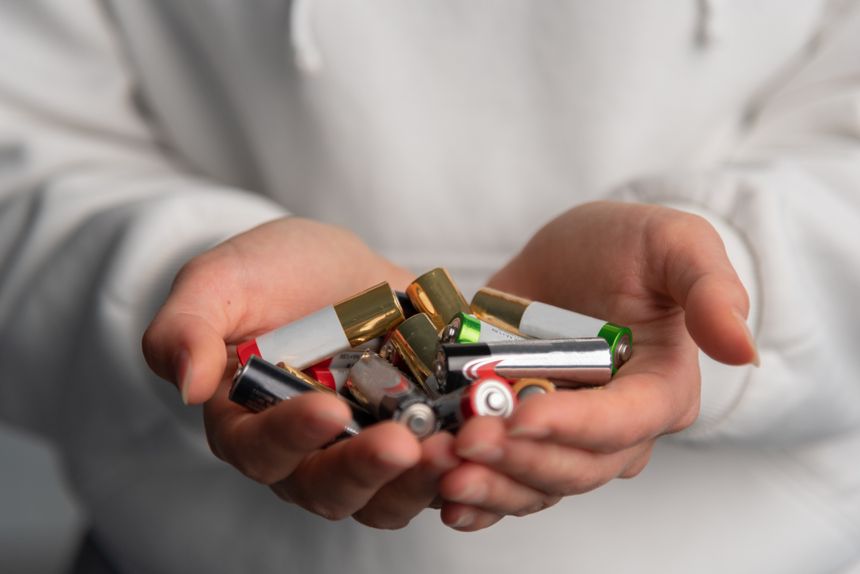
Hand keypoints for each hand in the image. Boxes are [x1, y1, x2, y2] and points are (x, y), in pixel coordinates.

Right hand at [143, 217, 458, 527]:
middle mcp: (306, 453)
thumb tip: (187, 382)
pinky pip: (437, 471)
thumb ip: (188, 326)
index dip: (291, 436)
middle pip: (328, 490)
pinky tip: (486, 437)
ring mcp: (364, 450)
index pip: (260, 449)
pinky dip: (462, 463)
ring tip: (453, 449)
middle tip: (403, 444)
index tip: (327, 406)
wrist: (340, 267)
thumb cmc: (273, 273)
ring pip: (387, 496)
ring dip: (420, 481)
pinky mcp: (415, 438)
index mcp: (249, 423)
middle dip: (366, 471)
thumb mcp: (223, 280)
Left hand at [435, 201, 757, 530]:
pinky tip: (443, 496)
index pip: (626, 423)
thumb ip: (709, 287)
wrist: (569, 253)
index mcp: (660, 389)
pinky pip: (504, 483)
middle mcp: (615, 427)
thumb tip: (742, 346)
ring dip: (492, 484)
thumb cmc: (627, 246)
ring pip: (537, 485)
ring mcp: (564, 436)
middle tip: (469, 440)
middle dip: (522, 458)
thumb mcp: (673, 243)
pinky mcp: (520, 435)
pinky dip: (476, 496)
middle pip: (577, 467)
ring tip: (445, 470)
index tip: (525, 412)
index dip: (578, 424)